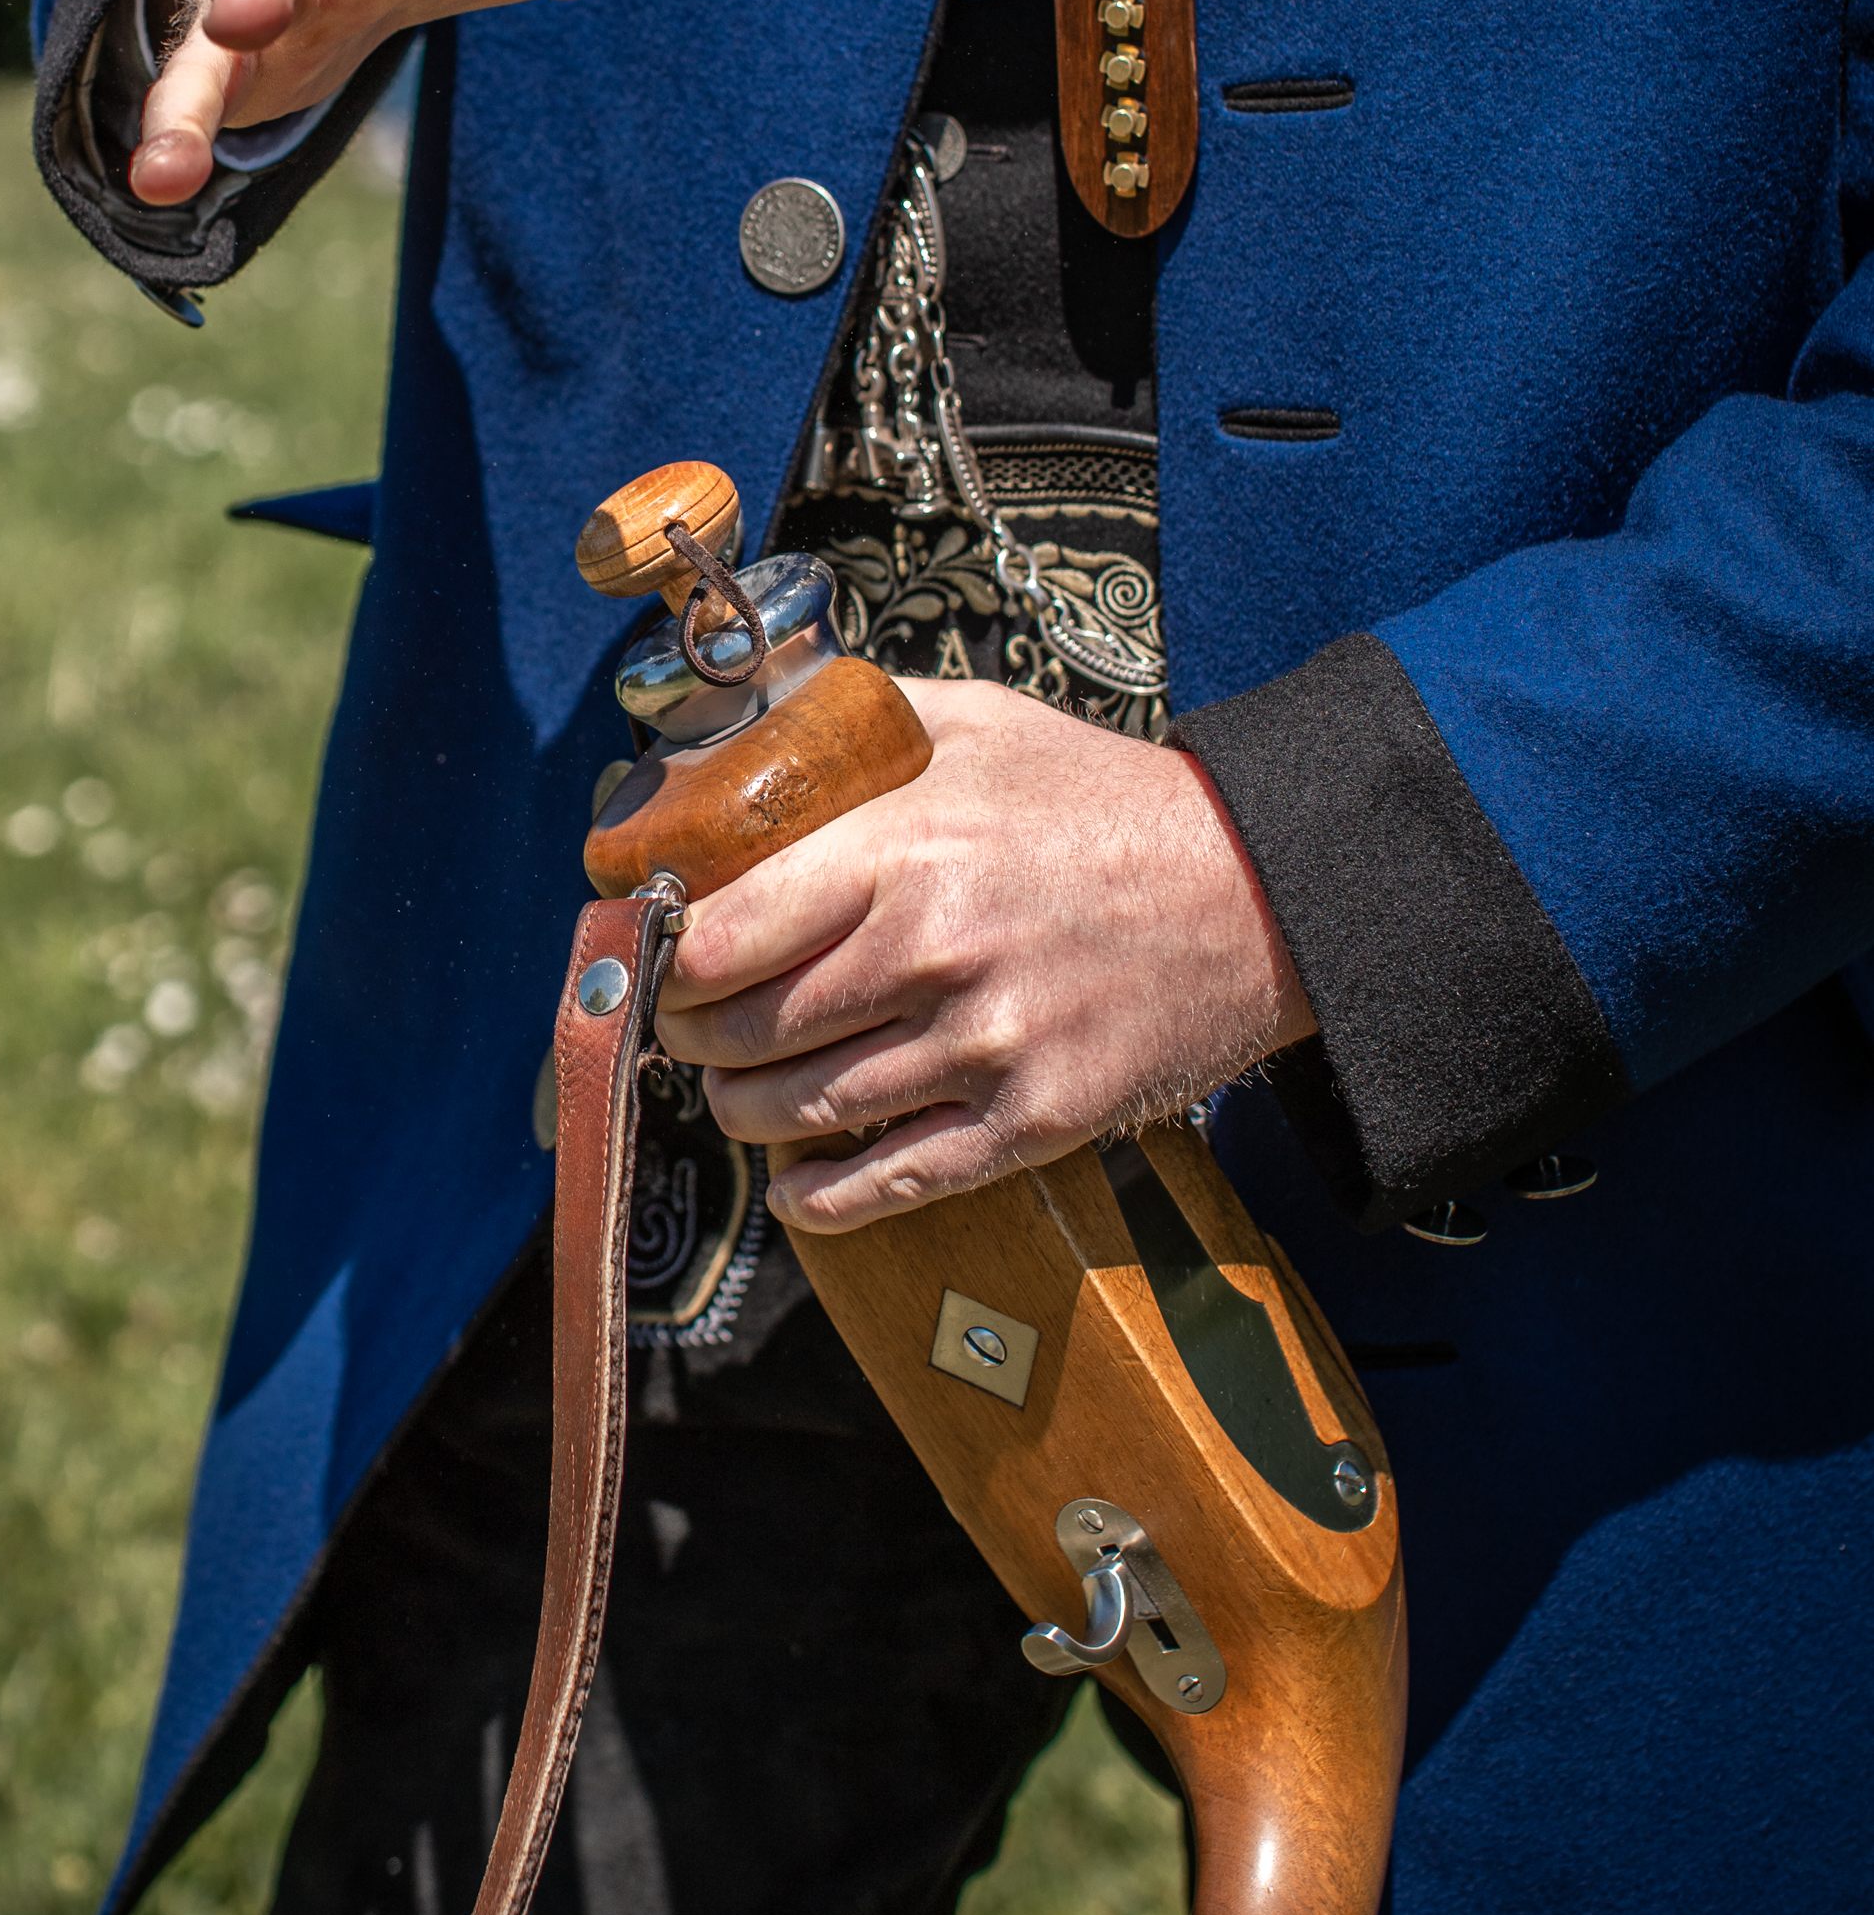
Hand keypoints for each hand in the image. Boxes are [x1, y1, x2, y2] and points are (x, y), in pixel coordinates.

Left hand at [655, 678, 1314, 1233]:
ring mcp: (984, 1048)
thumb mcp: (979, 724)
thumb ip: (856, 721)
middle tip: (686, 1026)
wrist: (1257, 893)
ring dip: (741, 1111)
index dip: (665, 957)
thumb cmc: (1103, 802)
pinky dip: (819, 1193)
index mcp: (905, 849)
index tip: (658, 956)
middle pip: (744, 1032)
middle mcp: (934, 954)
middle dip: (690, 1036)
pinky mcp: (1032, 1122)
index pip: (722, 934)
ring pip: (797, 1112)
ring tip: (736, 1087)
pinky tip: (796, 1178)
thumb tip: (744, 733)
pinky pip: (886, 1183)